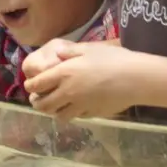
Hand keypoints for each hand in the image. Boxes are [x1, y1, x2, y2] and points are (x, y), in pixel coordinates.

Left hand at [23, 41, 147, 121]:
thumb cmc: (113, 59)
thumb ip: (69, 52)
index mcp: (63, 74)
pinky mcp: (92, 114)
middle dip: (37, 103)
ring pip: (58, 116)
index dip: (30, 86)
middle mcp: (67, 92)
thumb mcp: (89, 49)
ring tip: (56, 106)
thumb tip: (57, 54)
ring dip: (54, 112)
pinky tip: (76, 108)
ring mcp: (80, 106)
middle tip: (37, 99)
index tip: (30, 86)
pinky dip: (72, 114)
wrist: (136, 78)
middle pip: (43, 105)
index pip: (37, 85)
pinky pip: (77, 117)